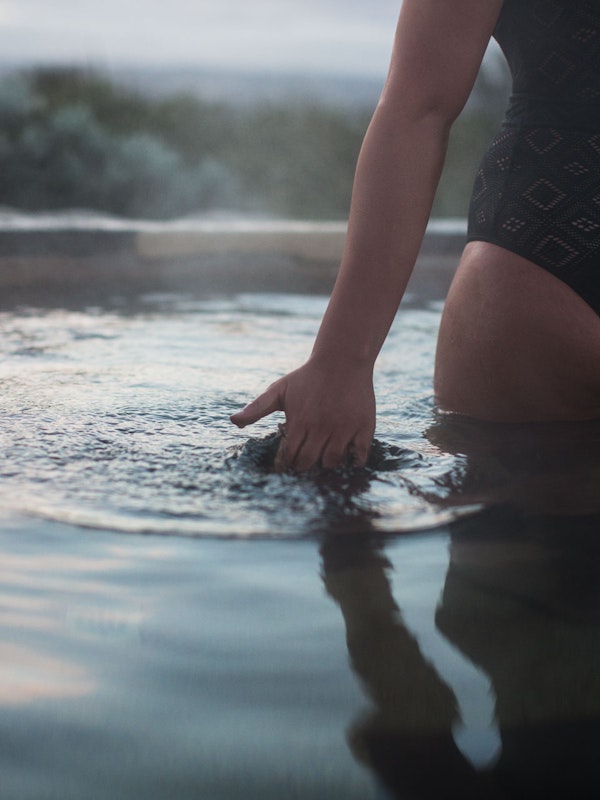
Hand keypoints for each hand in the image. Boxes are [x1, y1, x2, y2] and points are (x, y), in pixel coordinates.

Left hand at [230, 359, 375, 471]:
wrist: (342, 360)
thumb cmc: (307, 376)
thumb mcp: (279, 390)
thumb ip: (256, 408)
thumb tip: (233, 421)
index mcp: (300, 421)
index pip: (289, 455)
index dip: (285, 465)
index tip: (284, 468)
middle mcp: (322, 428)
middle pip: (309, 463)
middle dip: (303, 468)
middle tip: (301, 468)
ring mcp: (344, 428)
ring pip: (332, 462)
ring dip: (325, 467)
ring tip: (321, 465)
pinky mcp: (364, 427)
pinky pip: (359, 455)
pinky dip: (353, 463)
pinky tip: (346, 461)